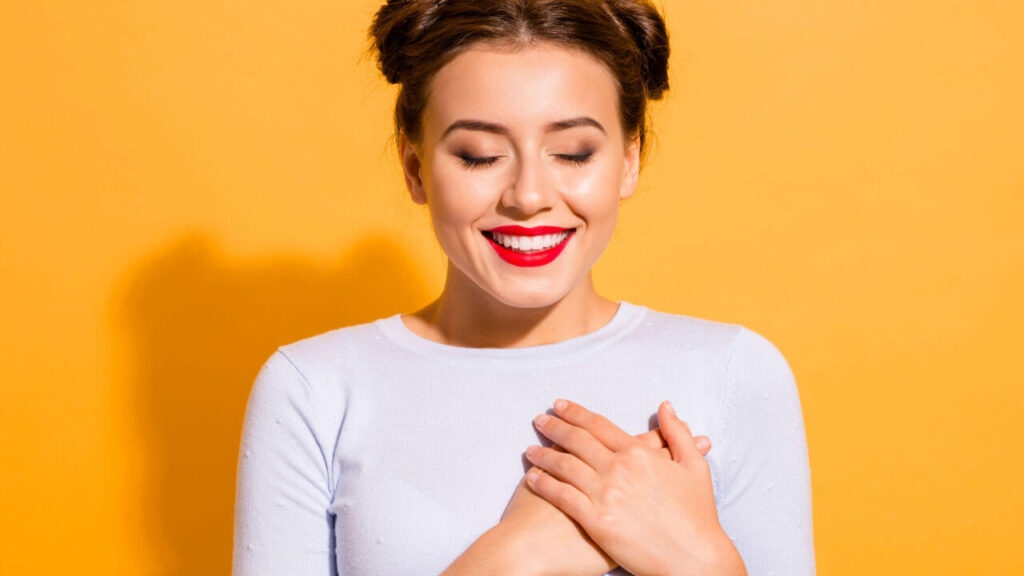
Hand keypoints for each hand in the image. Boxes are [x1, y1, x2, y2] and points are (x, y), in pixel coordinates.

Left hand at [524, 399, 744, 575]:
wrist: (694, 559)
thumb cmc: (697, 516)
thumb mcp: (695, 467)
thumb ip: (676, 433)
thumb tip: (666, 406)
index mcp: (639, 453)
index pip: (599, 425)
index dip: (576, 413)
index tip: (560, 406)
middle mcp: (618, 469)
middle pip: (577, 440)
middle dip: (554, 427)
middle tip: (539, 420)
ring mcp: (605, 495)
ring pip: (565, 466)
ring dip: (543, 455)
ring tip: (530, 449)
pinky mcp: (596, 521)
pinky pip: (562, 497)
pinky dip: (544, 485)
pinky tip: (532, 479)